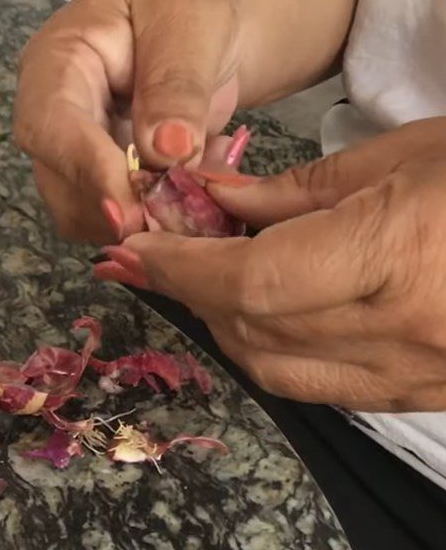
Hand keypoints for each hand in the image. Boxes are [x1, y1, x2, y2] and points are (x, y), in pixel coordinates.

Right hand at [14, 0, 241, 243]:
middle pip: (59, 180)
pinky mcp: (107, 174)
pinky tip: (202, 179)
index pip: (50, 124)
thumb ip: (176, 83)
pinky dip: (163, 214)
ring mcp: (77, 147)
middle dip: (118, 207)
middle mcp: (54, 111)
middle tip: (182, 215)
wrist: (206, 12)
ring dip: (145, 216)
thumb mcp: (192, 18)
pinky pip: (124, 214)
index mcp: (56, 60)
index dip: (86, 170)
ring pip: (87, 210)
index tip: (130, 208)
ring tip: (207, 177)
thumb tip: (166, 149)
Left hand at [95, 118, 445, 411]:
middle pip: (250, 330)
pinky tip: (258, 309)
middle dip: (187, 292)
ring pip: (276, 368)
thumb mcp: (395, 157)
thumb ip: (290, 191)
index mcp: (392, 259)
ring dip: (221, 323)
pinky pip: (319, 383)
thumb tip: (210, 200)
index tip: (132, 246)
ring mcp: (414, 375)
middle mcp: (399, 334)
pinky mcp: (422, 392)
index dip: (178, 267)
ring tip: (196, 277)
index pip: (247, 282)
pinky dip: (270, 347)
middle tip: (153, 253)